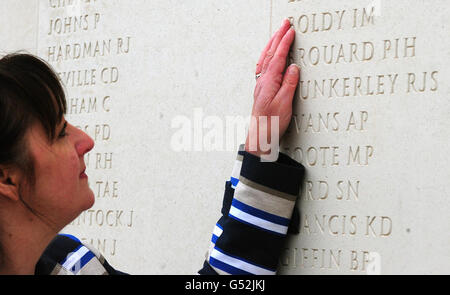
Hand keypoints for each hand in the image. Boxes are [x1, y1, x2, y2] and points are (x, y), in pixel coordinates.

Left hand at [245, 19, 299, 159]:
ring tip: (278, 34)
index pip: (278, 57)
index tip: (290, 31)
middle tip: (284, 24)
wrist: (260, 135)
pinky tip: (269, 56)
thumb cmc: (271, 123)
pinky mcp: (262, 90)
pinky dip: (268, 56)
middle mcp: (263, 81)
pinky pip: (263, 66)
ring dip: (272, 44)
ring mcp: (261, 84)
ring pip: (265, 59)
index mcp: (269, 82)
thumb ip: (289, 84)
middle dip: (277, 37)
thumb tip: (293, 67)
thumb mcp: (284, 104)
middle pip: (270, 54)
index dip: (284, 43)